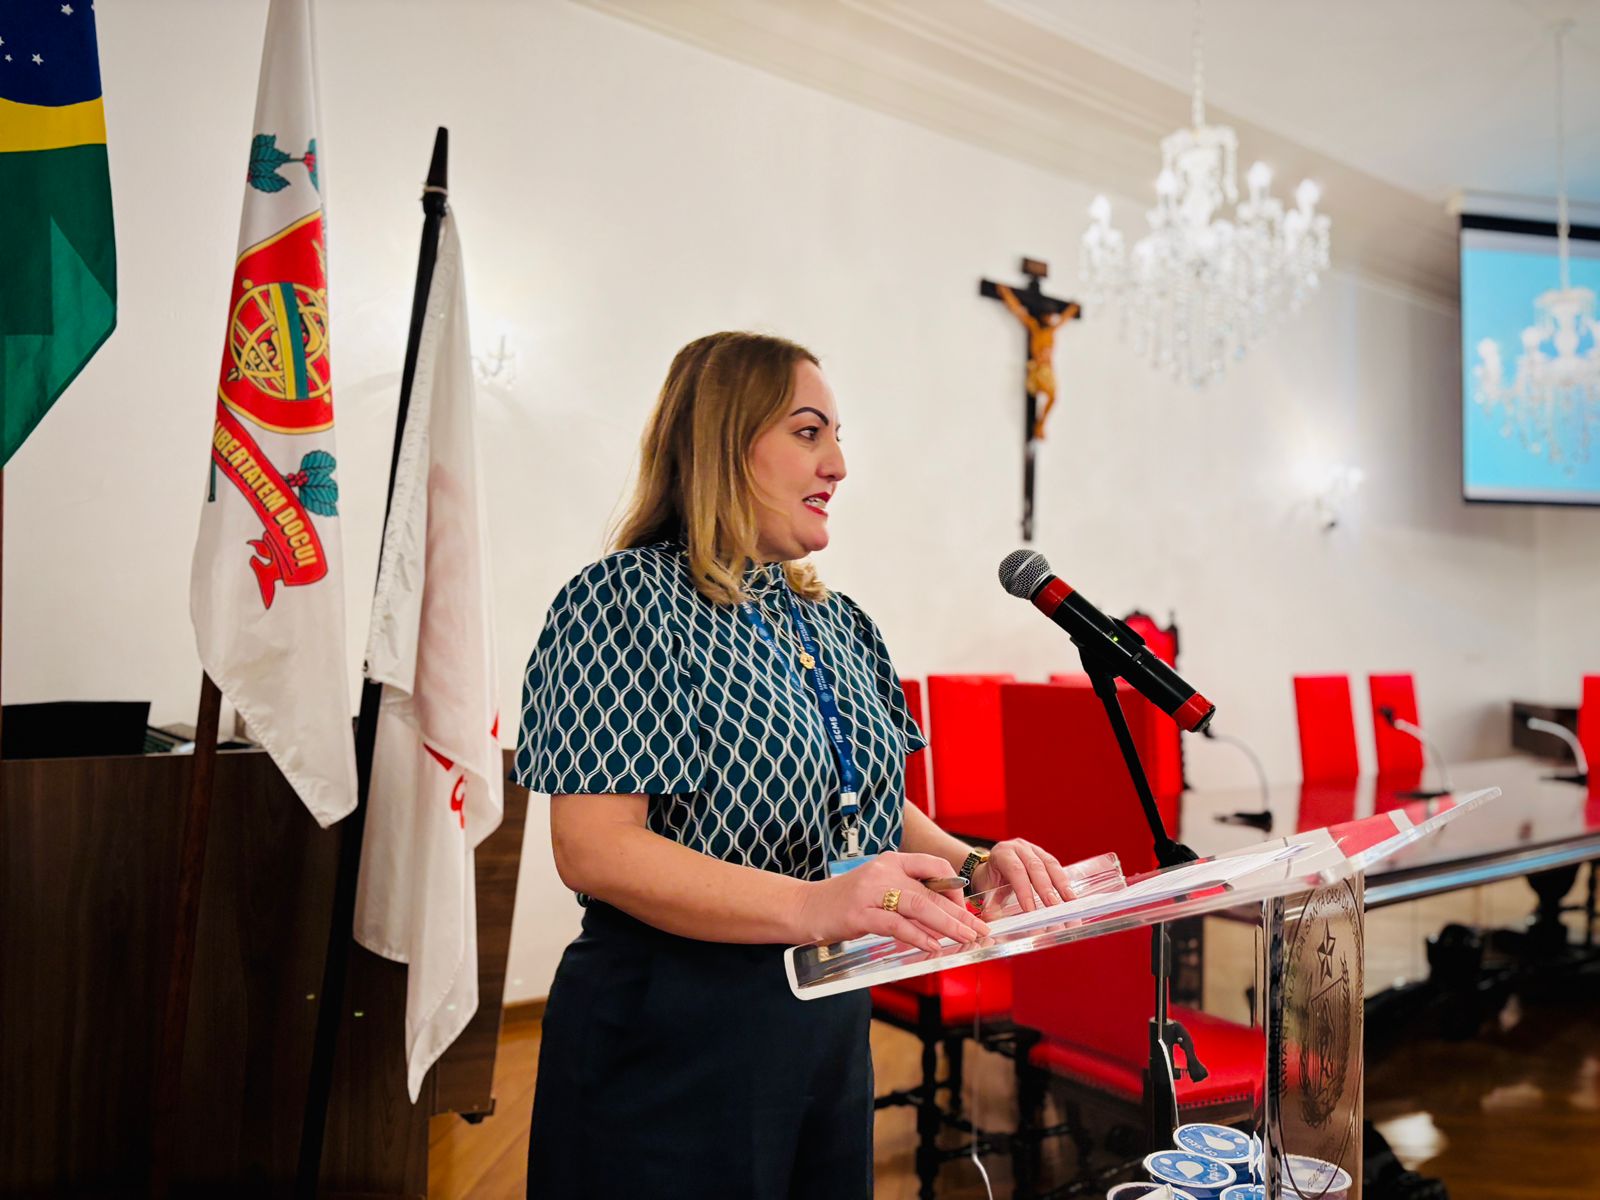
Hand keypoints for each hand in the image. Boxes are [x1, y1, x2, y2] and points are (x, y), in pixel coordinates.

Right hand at [795, 852, 991, 952]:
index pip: (934, 866)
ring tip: (965, 938)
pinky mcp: (859, 914)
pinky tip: (933, 946)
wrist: (804, 907)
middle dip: (960, 913)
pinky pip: (897, 925)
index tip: (966, 909)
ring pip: (919, 906)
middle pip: (931, 891)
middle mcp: (884, 871)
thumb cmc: (845, 901)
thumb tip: (944, 917)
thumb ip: (908, 895)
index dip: (955, 888)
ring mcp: (871, 892)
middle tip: (979, 930)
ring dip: (946, 925)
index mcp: (891, 860)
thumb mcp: (879, 888)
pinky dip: (918, 936)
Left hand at [971, 839, 1078, 912]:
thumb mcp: (987, 889)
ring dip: (1061, 885)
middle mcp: (1019, 847)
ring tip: (1069, 902)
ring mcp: (1034, 849)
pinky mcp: (1044, 855)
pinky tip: (1070, 896)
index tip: (1030, 910)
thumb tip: (994, 921)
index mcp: (1002, 853)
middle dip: (1046, 888)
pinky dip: (1064, 882)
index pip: (1015, 870)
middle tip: (1053, 907)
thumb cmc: (990, 879)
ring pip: (1050, 864)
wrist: (993, 866)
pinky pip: (1056, 867)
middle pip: (1035, 866)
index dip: (1024, 890)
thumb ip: (992, 904)